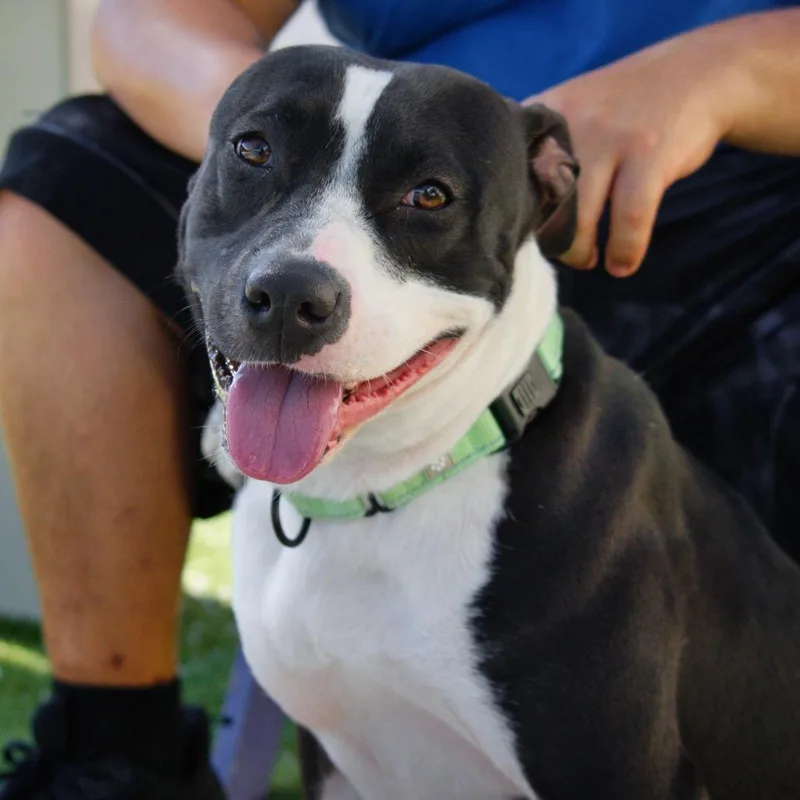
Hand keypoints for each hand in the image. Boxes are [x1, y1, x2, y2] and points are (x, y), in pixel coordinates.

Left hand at [527, 29, 742, 276]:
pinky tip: (622, 264)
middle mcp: (570, 123)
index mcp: (544, 115)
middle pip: (538, 205)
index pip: (509, 178)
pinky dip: (624, 250)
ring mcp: (610, 138)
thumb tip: (506, 209)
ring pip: (576, 218)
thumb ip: (538, 149)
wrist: (698, 72)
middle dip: (546, 241)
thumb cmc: (624, 108)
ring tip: (589, 259)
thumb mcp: (573, 111)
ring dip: (579, 252)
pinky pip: (628, 219)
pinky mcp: (649, 154)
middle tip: (561, 251)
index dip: (512, 216)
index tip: (522, 236)